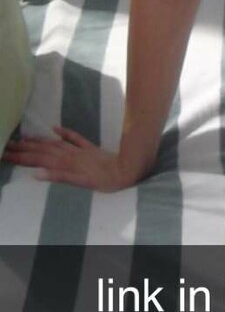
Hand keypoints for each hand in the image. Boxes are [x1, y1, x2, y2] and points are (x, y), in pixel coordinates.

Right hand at [2, 126, 134, 192]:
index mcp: (66, 163)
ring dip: (39, 141)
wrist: (127, 167)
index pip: (39, 159)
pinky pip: (74, 138)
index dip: (22, 157)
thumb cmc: (105, 180)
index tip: (7, 154)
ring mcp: (80, 150)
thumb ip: (58, 176)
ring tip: (24, 138)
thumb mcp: (81, 182)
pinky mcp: (90, 148)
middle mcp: (71, 154)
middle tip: (8, 146)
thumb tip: (36, 174)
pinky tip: (55, 128)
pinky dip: (64, 132)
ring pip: (55, 144)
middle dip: (25, 149)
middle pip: (44, 150)